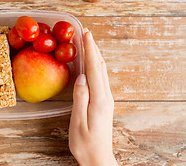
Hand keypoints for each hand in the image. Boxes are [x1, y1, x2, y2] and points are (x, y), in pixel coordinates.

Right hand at [69, 29, 117, 165]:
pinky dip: (96, 65)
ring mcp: (106, 99)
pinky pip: (101, 78)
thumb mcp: (79, 122)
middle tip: (86, 32)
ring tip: (88, 42)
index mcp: (99, 99)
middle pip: (100, 66)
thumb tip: (81, 77)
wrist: (99, 158)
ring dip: (95, 55)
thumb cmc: (86, 143)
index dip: (90, 50)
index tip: (85, 34)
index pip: (94, 69)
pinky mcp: (104, 102)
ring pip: (102, 71)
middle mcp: (105, 96)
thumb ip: (80, 99)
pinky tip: (91, 64)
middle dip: (93, 48)